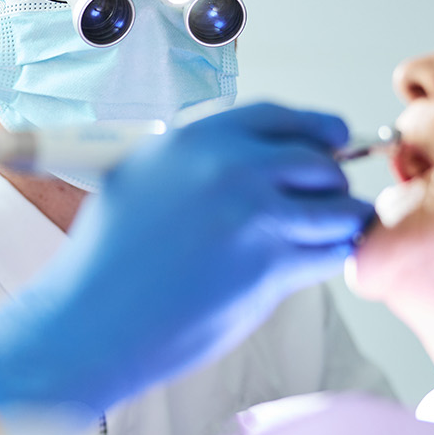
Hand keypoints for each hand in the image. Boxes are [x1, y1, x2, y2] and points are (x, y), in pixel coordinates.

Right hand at [0, 103, 372, 422]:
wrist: (91, 317)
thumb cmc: (107, 258)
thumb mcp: (140, 177)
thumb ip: (195, 161)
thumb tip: (246, 161)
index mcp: (196, 139)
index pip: (280, 117)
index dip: (317, 128)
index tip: (336, 138)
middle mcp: (230, 166)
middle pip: (319, 162)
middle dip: (333, 183)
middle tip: (329, 202)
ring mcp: (254, 214)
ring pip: (337, 208)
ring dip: (341, 223)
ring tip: (329, 235)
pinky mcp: (269, 265)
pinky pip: (329, 253)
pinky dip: (330, 258)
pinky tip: (312, 264)